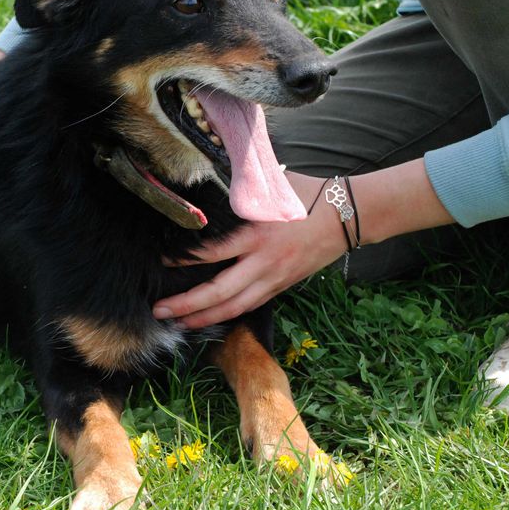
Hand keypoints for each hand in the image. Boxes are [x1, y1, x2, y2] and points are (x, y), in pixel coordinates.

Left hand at [152, 172, 347, 327]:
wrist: (348, 216)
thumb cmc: (308, 195)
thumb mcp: (272, 188)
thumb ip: (242, 193)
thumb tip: (208, 185)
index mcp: (257, 234)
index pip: (213, 253)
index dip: (185, 260)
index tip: (161, 262)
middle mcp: (264, 262)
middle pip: (219, 292)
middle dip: (187, 305)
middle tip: (159, 311)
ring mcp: (274, 278)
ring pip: (235, 307)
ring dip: (204, 318)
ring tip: (178, 324)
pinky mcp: (282, 286)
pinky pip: (250, 305)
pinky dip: (228, 315)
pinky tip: (209, 318)